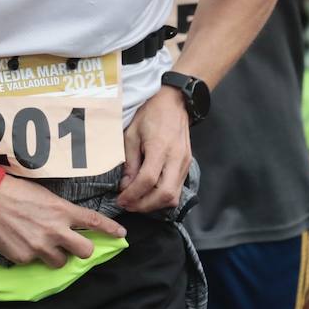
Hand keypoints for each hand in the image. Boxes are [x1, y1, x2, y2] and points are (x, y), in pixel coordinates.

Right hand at [0, 178, 125, 267]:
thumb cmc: (14, 191)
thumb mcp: (44, 195)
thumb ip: (60, 210)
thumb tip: (68, 222)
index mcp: (62, 210)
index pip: (94, 221)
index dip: (111, 229)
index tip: (122, 235)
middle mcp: (56, 230)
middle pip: (85, 251)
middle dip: (82, 249)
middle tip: (72, 245)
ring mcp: (40, 246)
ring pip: (61, 262)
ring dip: (55, 255)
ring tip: (40, 243)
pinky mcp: (24, 258)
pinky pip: (35, 262)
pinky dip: (31, 255)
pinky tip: (20, 241)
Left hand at [118, 86, 191, 212]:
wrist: (174, 102)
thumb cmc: (150, 114)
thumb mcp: (132, 134)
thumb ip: (130, 161)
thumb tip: (126, 185)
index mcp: (160, 147)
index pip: (148, 180)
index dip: (133, 194)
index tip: (121, 199)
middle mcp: (176, 158)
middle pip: (165, 194)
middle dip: (145, 205)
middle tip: (128, 205)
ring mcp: (185, 163)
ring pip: (174, 197)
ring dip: (154, 204)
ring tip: (137, 201)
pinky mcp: (187, 165)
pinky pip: (177, 189)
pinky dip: (163, 197)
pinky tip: (150, 194)